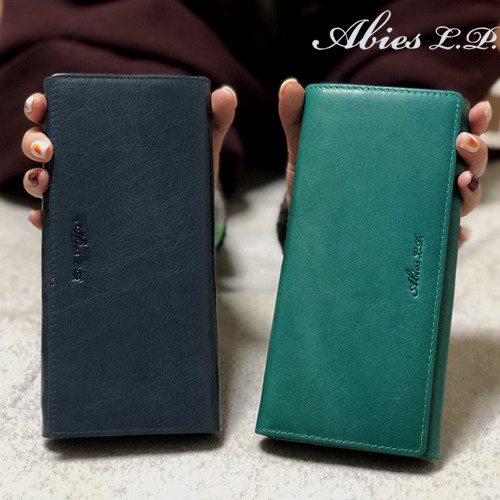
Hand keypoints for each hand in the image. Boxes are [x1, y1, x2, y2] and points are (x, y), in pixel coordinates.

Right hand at [22, 86, 236, 228]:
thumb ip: (212, 120)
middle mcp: (90, 159)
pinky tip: (46, 219)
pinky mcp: (90, 219)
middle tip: (46, 148)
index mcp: (107, 133)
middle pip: (45, 144)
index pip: (65, 112)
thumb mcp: (199, 145)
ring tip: (47, 181)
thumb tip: (226, 94)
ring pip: (44, 180)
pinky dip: (47, 218)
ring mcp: (87, 190)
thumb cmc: (189, 171)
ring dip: (35, 179)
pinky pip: (60, 218)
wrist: (193, 213)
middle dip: (35, 141)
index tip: (43, 106)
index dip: (45, 106)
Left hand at [278, 79, 491, 246]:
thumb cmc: (315, 179)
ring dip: (470, 192)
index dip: (469, 122)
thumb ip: (298, 118)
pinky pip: (436, 242)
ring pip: (458, 203)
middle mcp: (415, 182)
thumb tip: (289, 85)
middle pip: (461, 166)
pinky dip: (451, 239)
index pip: (445, 134)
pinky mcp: (404, 239)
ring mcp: (412, 211)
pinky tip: (456, 235)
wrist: (301, 219)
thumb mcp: (306, 147)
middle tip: (461, 144)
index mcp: (402, 155)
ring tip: (458, 182)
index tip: (475, 109)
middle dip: (474, 154)